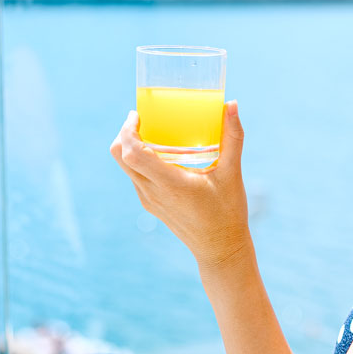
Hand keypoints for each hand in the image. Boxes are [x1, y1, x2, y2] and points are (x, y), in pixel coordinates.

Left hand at [109, 100, 252, 268]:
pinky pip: (135, 176)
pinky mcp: (150, 204)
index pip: (132, 153)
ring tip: (152, 132)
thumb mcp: (232, 173)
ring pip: (125, 166)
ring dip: (131, 146)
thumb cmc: (228, 212)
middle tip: (142, 119)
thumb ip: (233, 137)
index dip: (128, 130)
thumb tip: (233, 104)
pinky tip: (161, 154)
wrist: (220, 250)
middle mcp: (152, 192)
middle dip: (124, 133)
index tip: (138, 114)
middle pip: (119, 156)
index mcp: (169, 183)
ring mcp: (148, 199)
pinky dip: (139, 160)